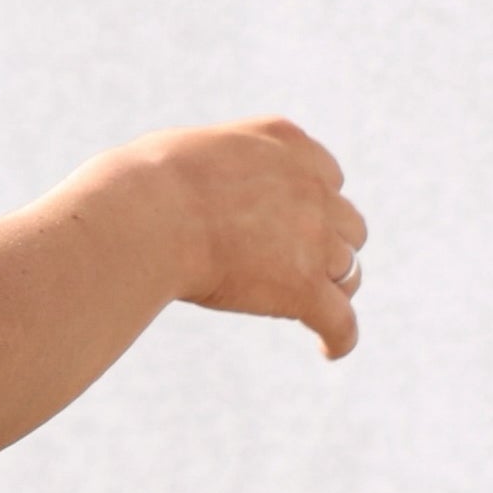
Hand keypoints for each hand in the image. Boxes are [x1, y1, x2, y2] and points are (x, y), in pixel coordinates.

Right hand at [148, 116, 367, 357]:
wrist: (148, 215)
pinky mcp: (304, 288)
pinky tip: (328, 350)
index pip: (328, 175)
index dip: (315, 203)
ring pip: (348, 273)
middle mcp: (312, 187)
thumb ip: (215, 167)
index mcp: (286, 142)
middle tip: (298, 267)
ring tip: (309, 310)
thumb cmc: (144, 183)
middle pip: (347, 225)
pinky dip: (339, 338)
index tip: (294, 223)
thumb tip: (193, 189)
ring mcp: (315, 239)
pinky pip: (341, 322)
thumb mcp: (191, 151)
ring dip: (331, 289)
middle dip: (328, 245)